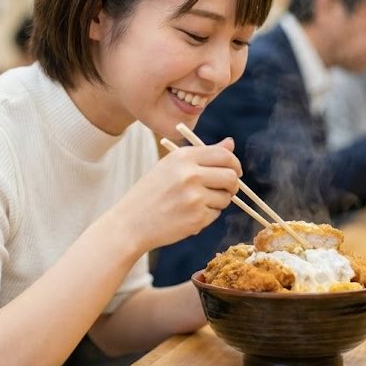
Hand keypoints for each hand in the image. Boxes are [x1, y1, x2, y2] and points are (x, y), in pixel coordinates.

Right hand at [108, 138, 240, 252]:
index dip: (234, 164)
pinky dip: (207, 216)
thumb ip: (202, 155)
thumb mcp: (171, 166)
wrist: (130, 222)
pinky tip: (188, 215)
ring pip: (226, 197)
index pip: (224, 155)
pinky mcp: (197, 218)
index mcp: (183, 157)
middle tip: (223, 190)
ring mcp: (194, 197)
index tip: (234, 172)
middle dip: (232, 185)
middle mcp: (190, 174)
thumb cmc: (150, 193)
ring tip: (197, 203)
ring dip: (219, 202)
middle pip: (231, 176)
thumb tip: (231, 143)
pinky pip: (216, 214)